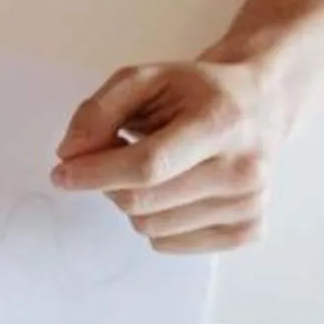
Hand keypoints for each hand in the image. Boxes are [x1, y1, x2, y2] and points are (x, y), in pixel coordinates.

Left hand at [52, 49, 305, 251]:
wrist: (260, 104)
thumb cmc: (197, 93)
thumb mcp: (146, 80)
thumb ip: (99, 110)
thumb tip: (69, 154)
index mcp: (221, 123)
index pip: (148, 166)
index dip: (96, 173)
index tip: (62, 173)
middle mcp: (244, 168)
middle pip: (142, 202)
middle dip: (111, 184)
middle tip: (117, 158)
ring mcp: (249, 203)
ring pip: (151, 228)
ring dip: (135, 202)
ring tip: (156, 170)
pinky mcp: (248, 229)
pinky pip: (169, 244)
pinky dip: (157, 221)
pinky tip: (175, 191)